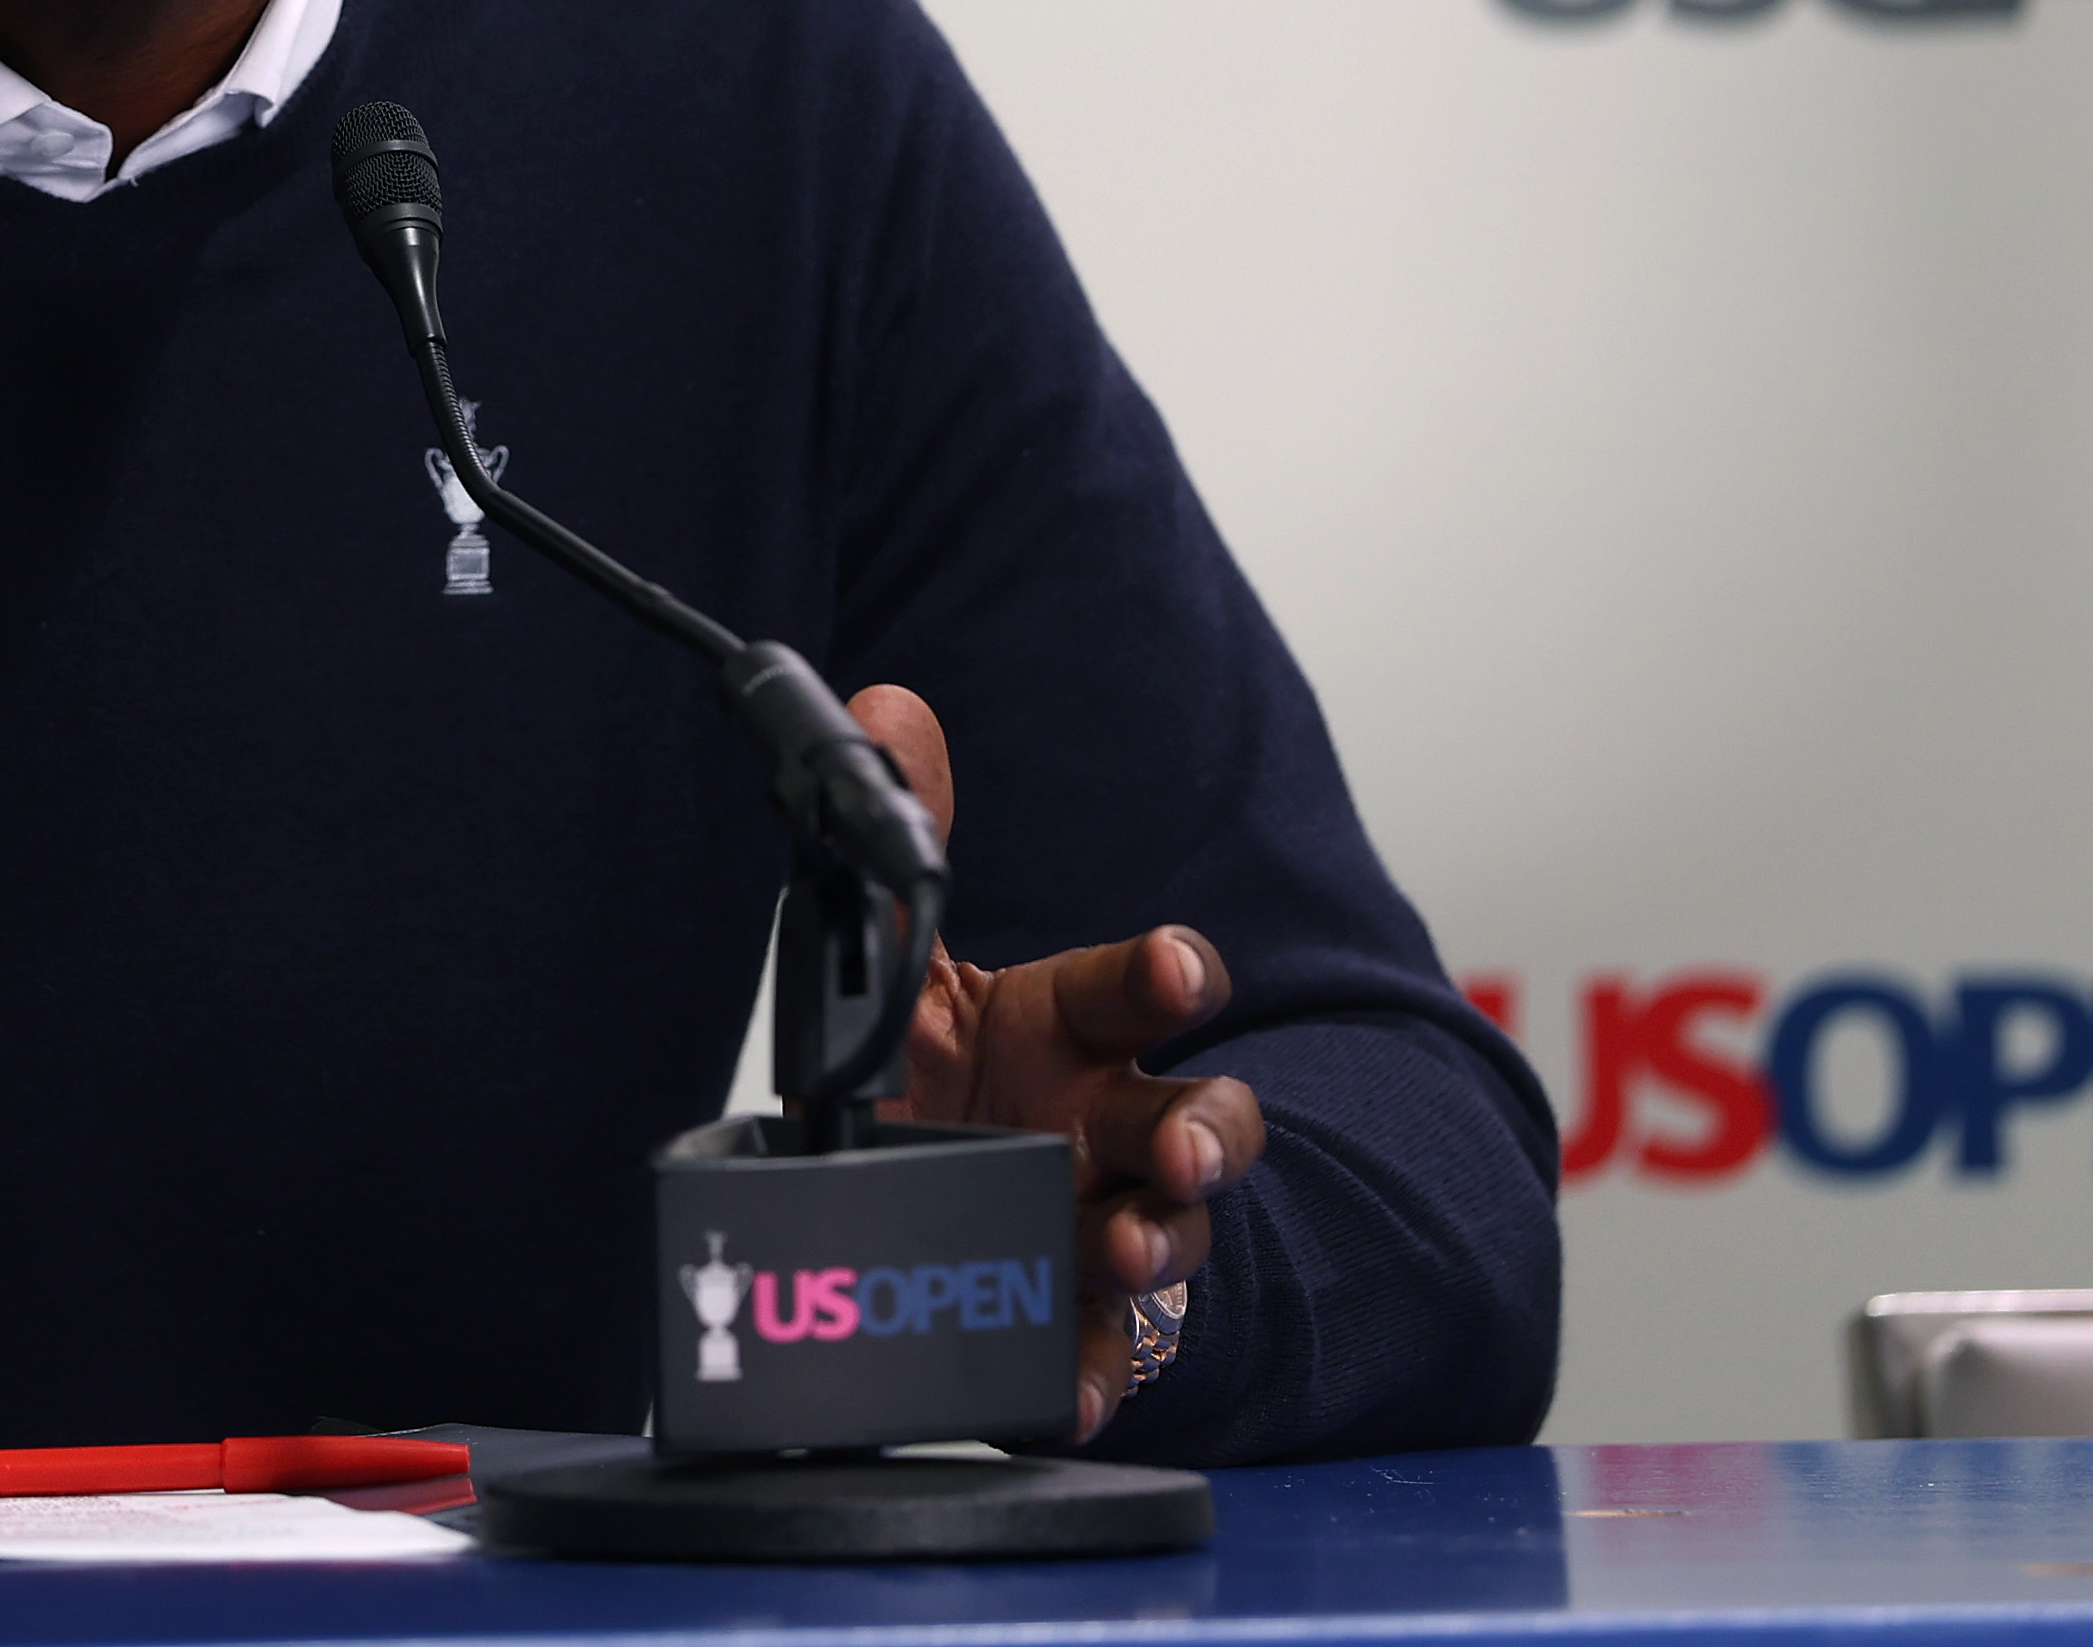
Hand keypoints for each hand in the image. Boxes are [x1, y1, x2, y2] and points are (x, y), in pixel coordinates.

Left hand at [847, 683, 1259, 1443]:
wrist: (943, 1206)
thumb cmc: (957, 1074)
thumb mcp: (920, 964)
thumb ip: (912, 839)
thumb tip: (886, 706)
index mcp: (1074, 1030)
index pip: (1141, 988)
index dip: (1166, 972)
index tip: (1171, 968)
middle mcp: (1110, 1127)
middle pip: (1197, 1116)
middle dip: (1207, 1126)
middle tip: (1184, 1139)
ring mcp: (1104, 1228)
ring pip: (1172, 1231)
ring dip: (1165, 1237)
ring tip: (1138, 1244)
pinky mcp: (1076, 1323)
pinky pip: (1099, 1356)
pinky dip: (1087, 1372)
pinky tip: (1065, 1386)